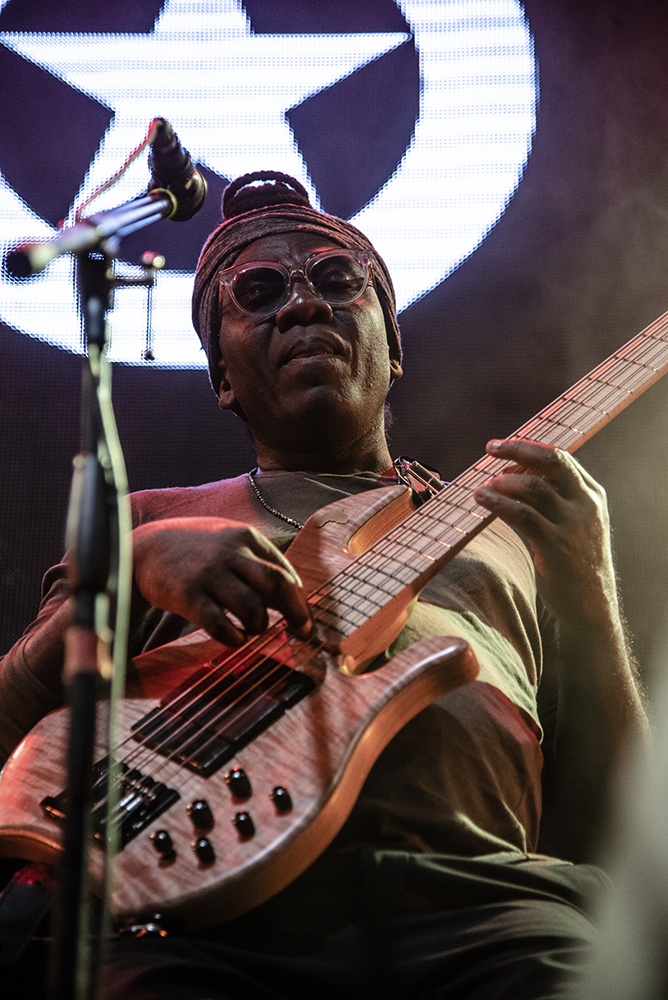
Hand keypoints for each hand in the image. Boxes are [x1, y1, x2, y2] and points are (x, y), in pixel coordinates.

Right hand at [131, 516, 311, 645]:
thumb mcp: (228, 540)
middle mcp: (230, 552)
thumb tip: (292, 596)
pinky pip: (221, 625)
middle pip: (278, 584)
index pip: (285, 570)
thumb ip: (258, 562)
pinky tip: (234, 638)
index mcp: (245, 536)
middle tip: (301, 632)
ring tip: (253, 629)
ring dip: (259, 626)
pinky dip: (234, 638)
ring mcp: (209, 574)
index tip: (304, 619)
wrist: (144, 548)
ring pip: (252, 607)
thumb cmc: (196, 549)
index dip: (300, 599)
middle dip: (296, 612)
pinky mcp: (188, 596)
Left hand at [472, 439, 617, 622]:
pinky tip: (482, 499)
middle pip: (551, 461)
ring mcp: (572, 524)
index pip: (560, 457)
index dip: (528, 448)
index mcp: (591, 494)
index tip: (502, 446)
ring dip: (503, 482)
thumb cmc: (574, 562)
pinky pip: (522, 515)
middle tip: (491, 448)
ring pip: (533, 487)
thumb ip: (555, 499)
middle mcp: (585, 504)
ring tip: (482, 486)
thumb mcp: (576, 523)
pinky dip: (498, 503)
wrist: (590, 604)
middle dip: (518, 449)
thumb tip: (512, 475)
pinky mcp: (556, 545)